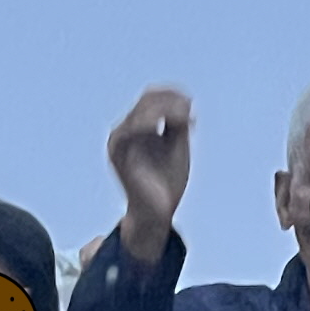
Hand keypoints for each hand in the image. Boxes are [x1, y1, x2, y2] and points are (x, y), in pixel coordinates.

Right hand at [107, 87, 193, 260]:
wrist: (156, 214)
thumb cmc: (167, 184)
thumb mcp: (177, 147)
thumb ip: (178, 125)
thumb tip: (185, 102)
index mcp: (138, 128)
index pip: (151, 98)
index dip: (173, 96)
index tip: (192, 107)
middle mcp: (125, 130)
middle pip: (147, 99)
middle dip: (172, 102)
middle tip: (191, 116)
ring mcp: (119, 140)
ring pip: (141, 110)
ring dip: (165, 111)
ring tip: (184, 121)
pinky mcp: (118, 152)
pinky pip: (131, 128)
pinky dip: (150, 122)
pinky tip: (167, 125)